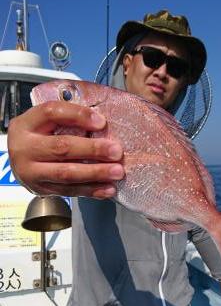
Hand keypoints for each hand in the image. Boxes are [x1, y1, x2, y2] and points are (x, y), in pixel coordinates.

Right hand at [7, 101, 123, 197]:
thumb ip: (67, 118)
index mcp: (26, 124)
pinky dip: (91, 190)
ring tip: (117, 172)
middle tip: (116, 152)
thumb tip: (102, 123)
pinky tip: (108, 188)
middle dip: (93, 150)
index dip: (78, 116)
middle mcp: (25, 148)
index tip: (102, 122)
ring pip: (66, 173)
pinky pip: (69, 191)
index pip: (52, 113)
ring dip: (95, 173)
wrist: (19, 160)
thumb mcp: (45, 121)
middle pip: (62, 147)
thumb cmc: (38, 136)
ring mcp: (31, 172)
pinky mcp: (41, 189)